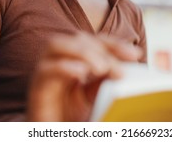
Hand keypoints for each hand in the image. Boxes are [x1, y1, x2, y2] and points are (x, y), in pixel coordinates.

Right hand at [27, 32, 142, 121]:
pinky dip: (65, 67)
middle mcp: (58, 61)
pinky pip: (46, 70)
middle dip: (102, 50)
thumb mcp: (95, 97)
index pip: (95, 41)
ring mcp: (44, 73)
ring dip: (82, 52)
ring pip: (56, 44)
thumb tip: (125, 69)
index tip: (135, 55)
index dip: (115, 44)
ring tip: (101, 68)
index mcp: (75, 60)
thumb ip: (106, 81)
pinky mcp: (36, 89)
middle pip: (78, 39)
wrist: (54, 136)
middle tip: (120, 71)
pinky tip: (81, 73)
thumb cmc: (72, 118)